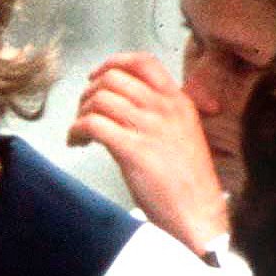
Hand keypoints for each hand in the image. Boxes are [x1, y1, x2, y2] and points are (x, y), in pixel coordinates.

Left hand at [65, 51, 229, 254]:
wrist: (199, 212)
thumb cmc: (188, 181)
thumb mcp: (183, 134)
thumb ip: (162, 115)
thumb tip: (128, 105)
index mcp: (178, 101)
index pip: (143, 62)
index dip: (113, 63)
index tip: (96, 77)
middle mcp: (164, 109)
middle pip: (113, 79)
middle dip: (89, 92)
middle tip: (84, 112)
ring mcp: (149, 128)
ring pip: (100, 99)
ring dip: (80, 113)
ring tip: (80, 132)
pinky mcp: (133, 151)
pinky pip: (93, 125)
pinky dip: (77, 130)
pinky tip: (77, 143)